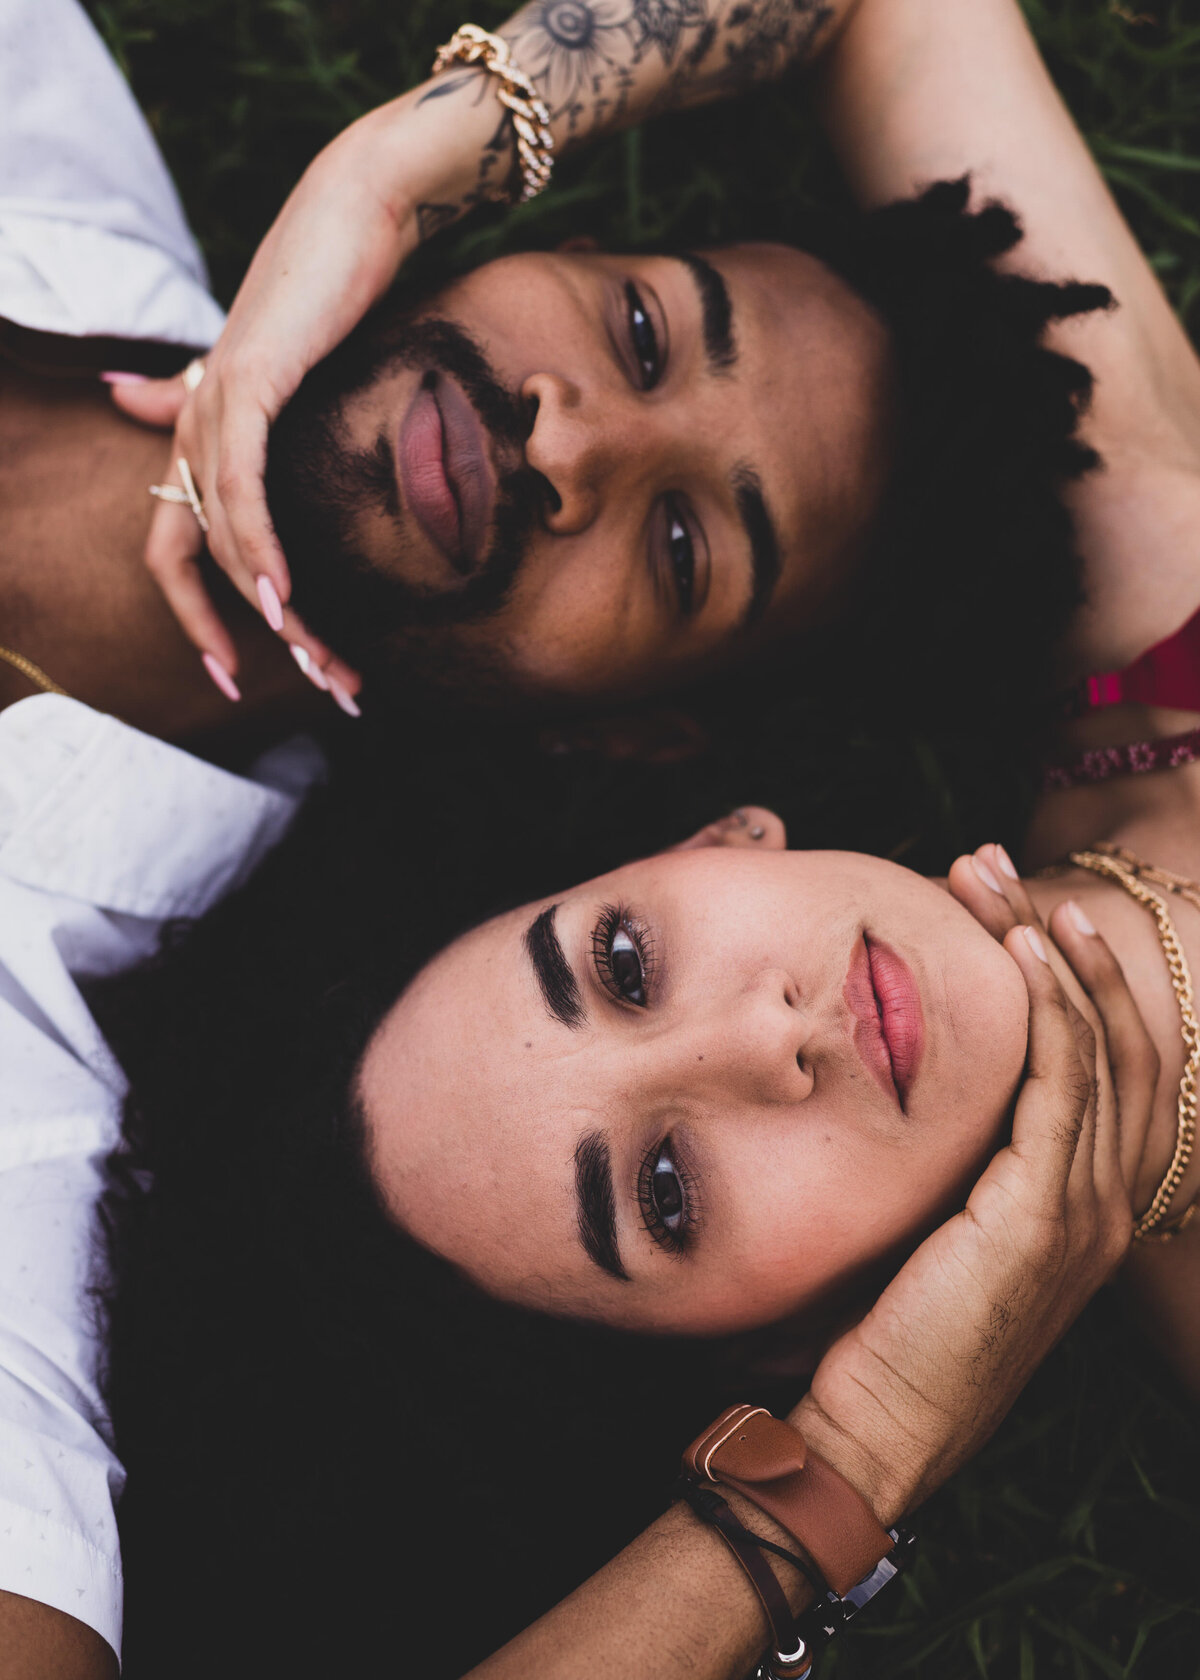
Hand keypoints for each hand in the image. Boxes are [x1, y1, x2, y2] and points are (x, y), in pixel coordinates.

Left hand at [107, 76, 506, 704]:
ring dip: (274, 610)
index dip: (195, 616)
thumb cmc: (335, 286)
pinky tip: (283, 595)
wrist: (364, 208)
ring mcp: (213, 401)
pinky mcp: (247, 381)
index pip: (175, 544)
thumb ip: (218, 401)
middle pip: (192, 558)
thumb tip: (136, 401)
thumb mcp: (282, 370)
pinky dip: (257, 545)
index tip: (236, 676)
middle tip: (313, 685)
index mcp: (201, 428)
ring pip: (222, 535)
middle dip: (244, 636)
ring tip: (320, 662)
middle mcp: (192, 420)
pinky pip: (241, 486)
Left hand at [791, 878, 1155, 1522]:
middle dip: (1062, 940)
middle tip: (997, 867)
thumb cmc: (882, 1329)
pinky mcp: (1046, 1219)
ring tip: (997, 880)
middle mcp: (1108, 1205)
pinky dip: (1056, 1008)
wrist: (873, 1431)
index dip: (1071, 976)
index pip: (1107, 1063)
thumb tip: (896, 1068)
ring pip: (1101, 1046)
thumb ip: (947, 1156)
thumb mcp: (931, 1224)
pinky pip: (1067, 1086)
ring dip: (1053, 950)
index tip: (1006, 905)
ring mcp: (1088, 1213)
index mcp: (1085, 1206)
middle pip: (1119, 1038)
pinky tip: (1020, 948)